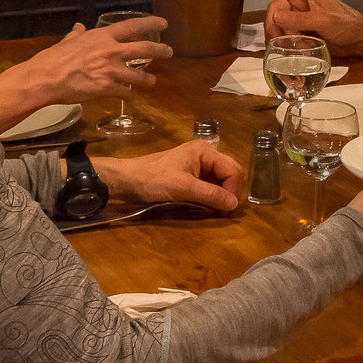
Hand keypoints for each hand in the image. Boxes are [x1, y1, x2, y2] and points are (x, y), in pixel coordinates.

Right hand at [23, 18, 166, 100]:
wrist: (45, 79)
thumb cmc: (53, 59)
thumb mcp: (67, 42)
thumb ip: (77, 35)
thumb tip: (78, 27)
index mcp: (102, 37)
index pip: (133, 26)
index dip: (151, 23)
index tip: (163, 23)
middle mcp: (111, 51)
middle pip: (145, 49)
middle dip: (161, 50)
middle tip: (169, 52)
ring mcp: (110, 71)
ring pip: (139, 75)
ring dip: (147, 79)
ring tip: (151, 81)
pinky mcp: (106, 89)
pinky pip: (124, 92)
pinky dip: (128, 93)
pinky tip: (128, 95)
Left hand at [97, 139, 240, 212]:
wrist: (127, 180)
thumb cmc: (154, 180)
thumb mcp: (184, 188)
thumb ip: (211, 195)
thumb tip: (234, 205)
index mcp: (205, 151)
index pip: (232, 169)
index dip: (233, 189)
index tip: (228, 209)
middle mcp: (204, 155)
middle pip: (229, 172)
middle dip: (230, 191)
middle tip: (225, 210)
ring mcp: (197, 164)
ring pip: (220, 179)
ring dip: (221, 194)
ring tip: (217, 209)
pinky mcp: (190, 174)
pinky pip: (209, 183)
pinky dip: (211, 195)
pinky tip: (207, 205)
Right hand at [242, 0, 362, 57]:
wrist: (360, 40)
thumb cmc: (346, 25)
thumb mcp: (324, 20)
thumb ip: (300, 19)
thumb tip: (275, 17)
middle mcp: (300, 4)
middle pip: (274, 11)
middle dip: (275, 26)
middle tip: (288, 40)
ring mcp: (300, 18)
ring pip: (277, 25)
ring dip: (283, 37)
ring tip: (298, 45)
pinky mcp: (302, 31)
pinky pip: (285, 35)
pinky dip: (287, 43)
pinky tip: (296, 49)